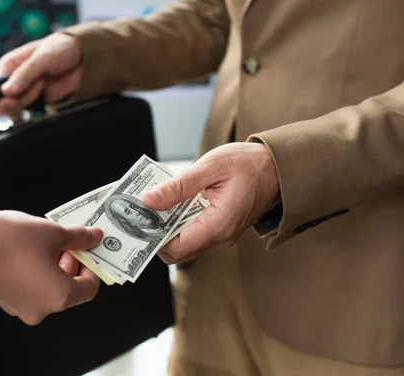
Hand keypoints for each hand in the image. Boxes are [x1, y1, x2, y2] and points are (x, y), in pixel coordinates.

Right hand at [0, 33, 81, 118]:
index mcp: (8, 65)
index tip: (14, 95)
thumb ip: (24, 74)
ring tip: (42, 85)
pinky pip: (27, 112)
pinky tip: (43, 95)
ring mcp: (24, 92)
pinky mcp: (36, 101)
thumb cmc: (60, 49)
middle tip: (32, 91)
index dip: (1, 95)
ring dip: (27, 102)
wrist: (83, 58)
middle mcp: (13, 80)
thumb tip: (5, 91)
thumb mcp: (42, 58)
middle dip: (15, 101)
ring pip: (13, 110)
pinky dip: (34, 109)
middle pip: (0, 102)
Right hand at [0, 208, 103, 324]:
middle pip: (69, 289)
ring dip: (55, 265)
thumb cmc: (8, 239)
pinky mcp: (6, 300)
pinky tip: (33, 248)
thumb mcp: (52, 232)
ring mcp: (21, 307)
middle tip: (72, 239)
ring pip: (49, 288)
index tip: (90, 248)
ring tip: (51, 239)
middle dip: (73, 262)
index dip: (92, 265)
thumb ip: (78, 237)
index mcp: (58, 297)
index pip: (89, 288)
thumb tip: (95, 237)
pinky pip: (32, 288)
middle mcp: (41, 309)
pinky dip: (38, 271)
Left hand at [142, 142, 280, 263]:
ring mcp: (220, 236)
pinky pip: (192, 234)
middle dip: (156, 232)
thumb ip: (178, 186)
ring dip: (166, 227)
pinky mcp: (219, 230)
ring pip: (183, 244)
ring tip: (154, 203)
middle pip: (176, 250)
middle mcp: (220, 238)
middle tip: (142, 209)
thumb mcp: (211, 167)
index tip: (139, 218)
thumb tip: (148, 199)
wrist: (277, 167)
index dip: (153, 237)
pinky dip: (178, 223)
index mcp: (218, 226)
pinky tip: (171, 203)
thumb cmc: (249, 164)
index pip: (175, 248)